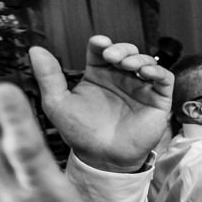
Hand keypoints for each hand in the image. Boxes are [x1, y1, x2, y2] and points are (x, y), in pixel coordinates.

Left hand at [29, 35, 173, 172]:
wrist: (102, 158)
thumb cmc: (81, 133)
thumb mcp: (58, 103)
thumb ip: (48, 77)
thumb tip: (36, 50)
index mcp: (98, 75)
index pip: (101, 50)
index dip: (102, 43)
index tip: (99, 43)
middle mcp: (120, 79)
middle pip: (126, 51)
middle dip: (122, 48)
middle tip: (112, 57)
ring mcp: (140, 88)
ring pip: (146, 61)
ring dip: (138, 58)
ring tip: (127, 65)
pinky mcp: (158, 100)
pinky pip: (165, 78)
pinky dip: (158, 71)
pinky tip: (145, 73)